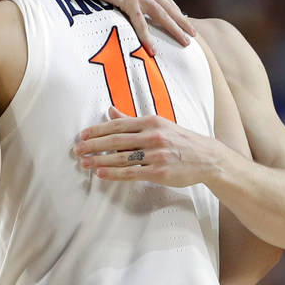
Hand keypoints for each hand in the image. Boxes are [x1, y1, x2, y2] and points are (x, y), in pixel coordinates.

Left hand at [74, 107, 221, 187]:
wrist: (208, 158)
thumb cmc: (180, 140)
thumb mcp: (158, 125)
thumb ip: (132, 120)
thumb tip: (110, 110)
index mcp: (151, 122)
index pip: (118, 125)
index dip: (97, 130)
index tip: (82, 135)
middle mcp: (153, 136)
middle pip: (116, 141)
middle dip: (93, 146)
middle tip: (77, 150)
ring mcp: (157, 155)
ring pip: (122, 158)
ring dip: (99, 161)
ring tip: (84, 163)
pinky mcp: (160, 172)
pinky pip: (132, 173)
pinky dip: (114, 174)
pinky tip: (101, 174)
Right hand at [75, 0, 194, 55]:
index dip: (174, 8)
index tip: (182, 18)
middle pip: (168, 6)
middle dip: (182, 20)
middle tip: (192, 34)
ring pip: (161, 14)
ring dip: (174, 29)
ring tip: (185, 42)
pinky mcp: (125, 0)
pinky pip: (139, 22)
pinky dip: (147, 36)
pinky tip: (152, 48)